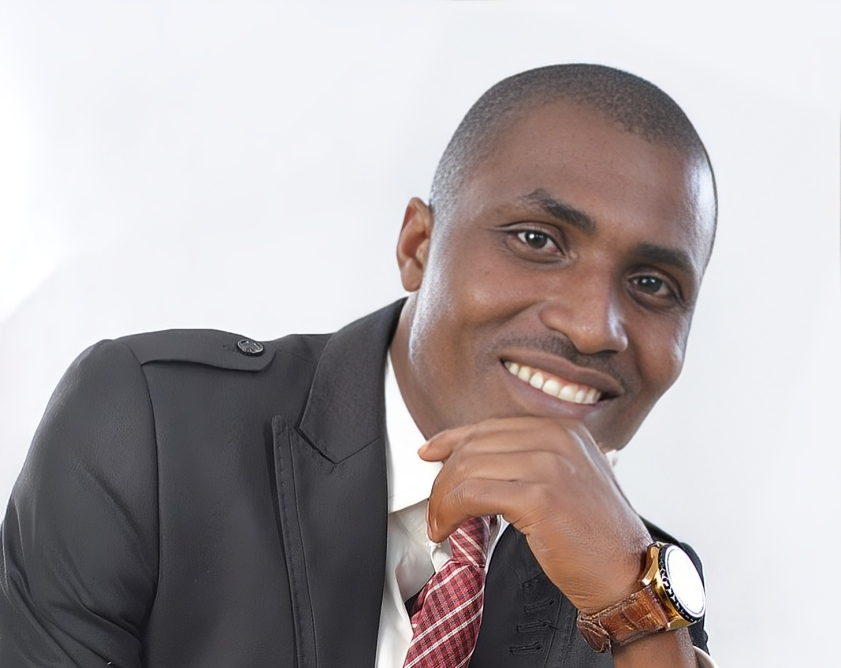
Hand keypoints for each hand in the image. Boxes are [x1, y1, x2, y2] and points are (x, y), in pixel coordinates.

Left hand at [420, 417, 651, 613]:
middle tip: (435, 507)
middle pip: (475, 446)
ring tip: (439, 523)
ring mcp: (550, 466)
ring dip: (442, 498)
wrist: (628, 574)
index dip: (452, 439)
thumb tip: (472, 459)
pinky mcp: (540, 498)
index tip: (429, 452)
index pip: (491, 425)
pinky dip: (450, 511)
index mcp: (563, 429)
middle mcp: (557, 439)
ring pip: (468, 468)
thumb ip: (529, 461)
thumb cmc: (596, 535)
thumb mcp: (568, 480)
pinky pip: (473, 494)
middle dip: (443, 477)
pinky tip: (448, 529)